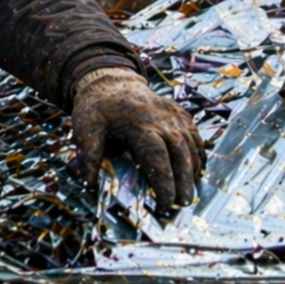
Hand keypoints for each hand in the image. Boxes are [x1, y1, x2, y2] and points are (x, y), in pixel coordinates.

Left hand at [72, 67, 206, 213]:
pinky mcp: (180, 114)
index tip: (165, 202)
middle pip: (180, 154)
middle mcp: (162, 119)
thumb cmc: (98, 105)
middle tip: (183, 204)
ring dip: (192, 171)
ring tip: (189, 193)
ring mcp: (174, 115)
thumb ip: (89, 153)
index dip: (164, 181)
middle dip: (184, 181)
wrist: (112, 79)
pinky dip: (198, 155)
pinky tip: (195, 172)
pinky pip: (195, 137)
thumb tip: (90, 182)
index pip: (157, 157)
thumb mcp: (86, 125)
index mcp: (139, 124)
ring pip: (191, 147)